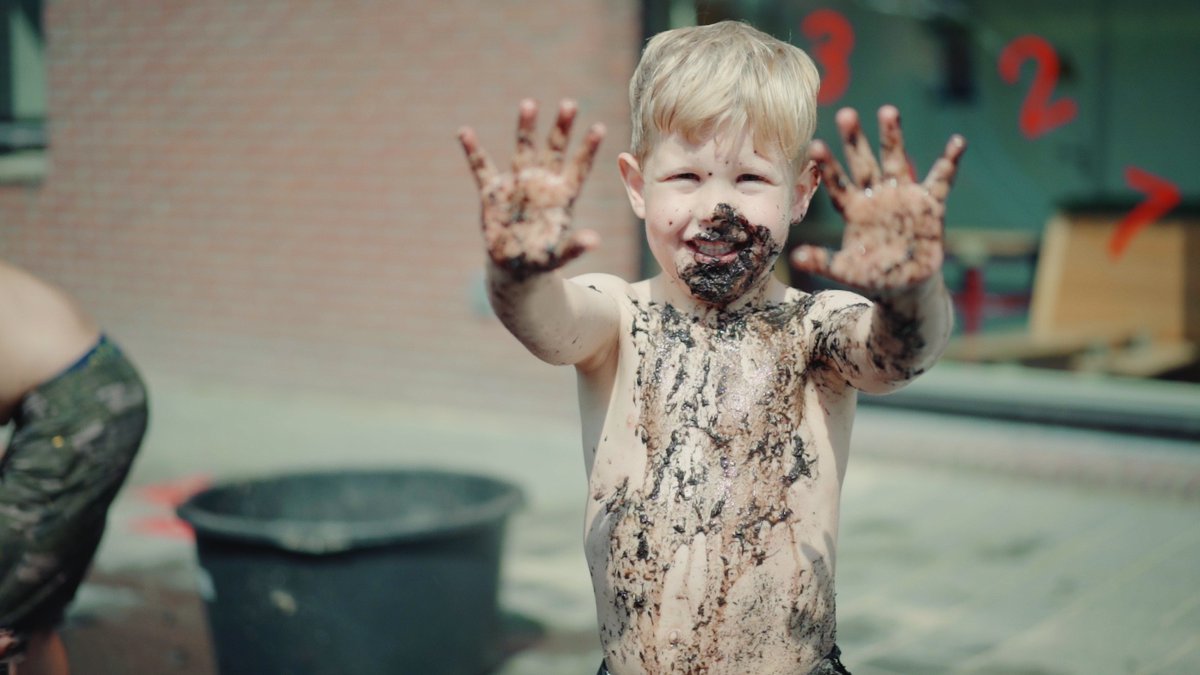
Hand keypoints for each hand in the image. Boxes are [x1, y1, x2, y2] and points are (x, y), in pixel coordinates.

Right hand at [459, 99, 604, 279]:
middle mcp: (541, 184)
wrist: (515, 266)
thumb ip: (574, 246)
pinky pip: (481, 168)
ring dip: (526, 128)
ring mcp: (517, 184)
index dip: (587, 150)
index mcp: (561, 196)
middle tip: (570, 104)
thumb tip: (593, 241)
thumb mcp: (559, 255)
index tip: (599, 128)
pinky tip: (464, 132)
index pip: (578, 168)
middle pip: (553, 150)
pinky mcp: (493, 192)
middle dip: (561, 128)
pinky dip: (473, 151)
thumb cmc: (542, 259)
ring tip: (530, 103)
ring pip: (523, 150)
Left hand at [791, 105, 965, 293]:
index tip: (815, 145)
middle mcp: (877, 197)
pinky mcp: (930, 204)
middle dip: (856, 140)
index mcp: (855, 210)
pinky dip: (950, 161)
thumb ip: (823, 261)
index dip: (828, 166)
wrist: (907, 286)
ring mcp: (903, 196)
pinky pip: (942, 179)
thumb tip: (796, 256)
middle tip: (845, 114)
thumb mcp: (846, 271)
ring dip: (893, 137)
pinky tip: (958, 141)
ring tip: (887, 110)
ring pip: (896, 160)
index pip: (838, 183)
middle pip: (864, 163)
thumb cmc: (873, 277)